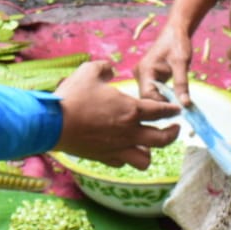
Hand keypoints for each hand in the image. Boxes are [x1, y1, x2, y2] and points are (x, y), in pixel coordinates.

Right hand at [54, 61, 180, 168]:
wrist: (53, 124)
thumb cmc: (73, 97)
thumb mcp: (89, 71)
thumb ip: (104, 67)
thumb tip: (110, 68)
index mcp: (131, 110)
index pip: (160, 111)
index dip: (172, 110)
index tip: (176, 109)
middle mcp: (129, 132)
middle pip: (162, 139)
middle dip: (172, 133)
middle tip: (175, 129)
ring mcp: (117, 148)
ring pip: (145, 159)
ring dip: (150, 151)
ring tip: (148, 143)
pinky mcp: (104, 158)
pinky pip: (123, 162)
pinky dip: (126, 157)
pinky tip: (123, 150)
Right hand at [136, 22, 192, 107]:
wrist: (175, 32)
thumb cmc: (177, 44)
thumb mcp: (181, 63)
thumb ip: (182, 84)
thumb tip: (185, 104)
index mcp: (145, 70)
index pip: (148, 95)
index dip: (161, 104)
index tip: (178, 109)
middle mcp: (140, 74)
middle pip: (146, 98)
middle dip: (162, 106)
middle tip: (180, 110)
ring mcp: (143, 76)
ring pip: (149, 97)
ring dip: (162, 103)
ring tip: (178, 106)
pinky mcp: (148, 77)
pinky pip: (153, 92)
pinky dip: (163, 97)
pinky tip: (174, 100)